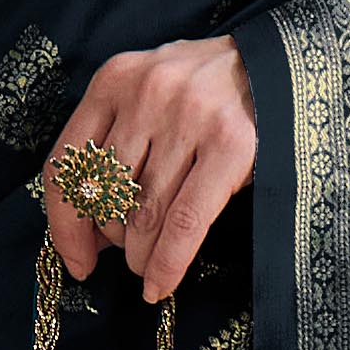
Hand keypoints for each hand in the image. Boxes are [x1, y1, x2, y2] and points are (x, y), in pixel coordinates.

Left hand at [46, 38, 255, 304]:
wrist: (285, 65)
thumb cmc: (210, 91)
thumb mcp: (153, 96)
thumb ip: (117, 147)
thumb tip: (90, 233)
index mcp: (115, 80)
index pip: (67, 164)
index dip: (64, 225)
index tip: (77, 260)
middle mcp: (146, 94)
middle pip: (105, 194)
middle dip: (113, 241)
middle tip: (130, 256)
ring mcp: (189, 118)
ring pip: (143, 213)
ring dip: (142, 256)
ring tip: (149, 269)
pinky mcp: (231, 146)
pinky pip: (184, 222)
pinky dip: (169, 262)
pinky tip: (162, 284)